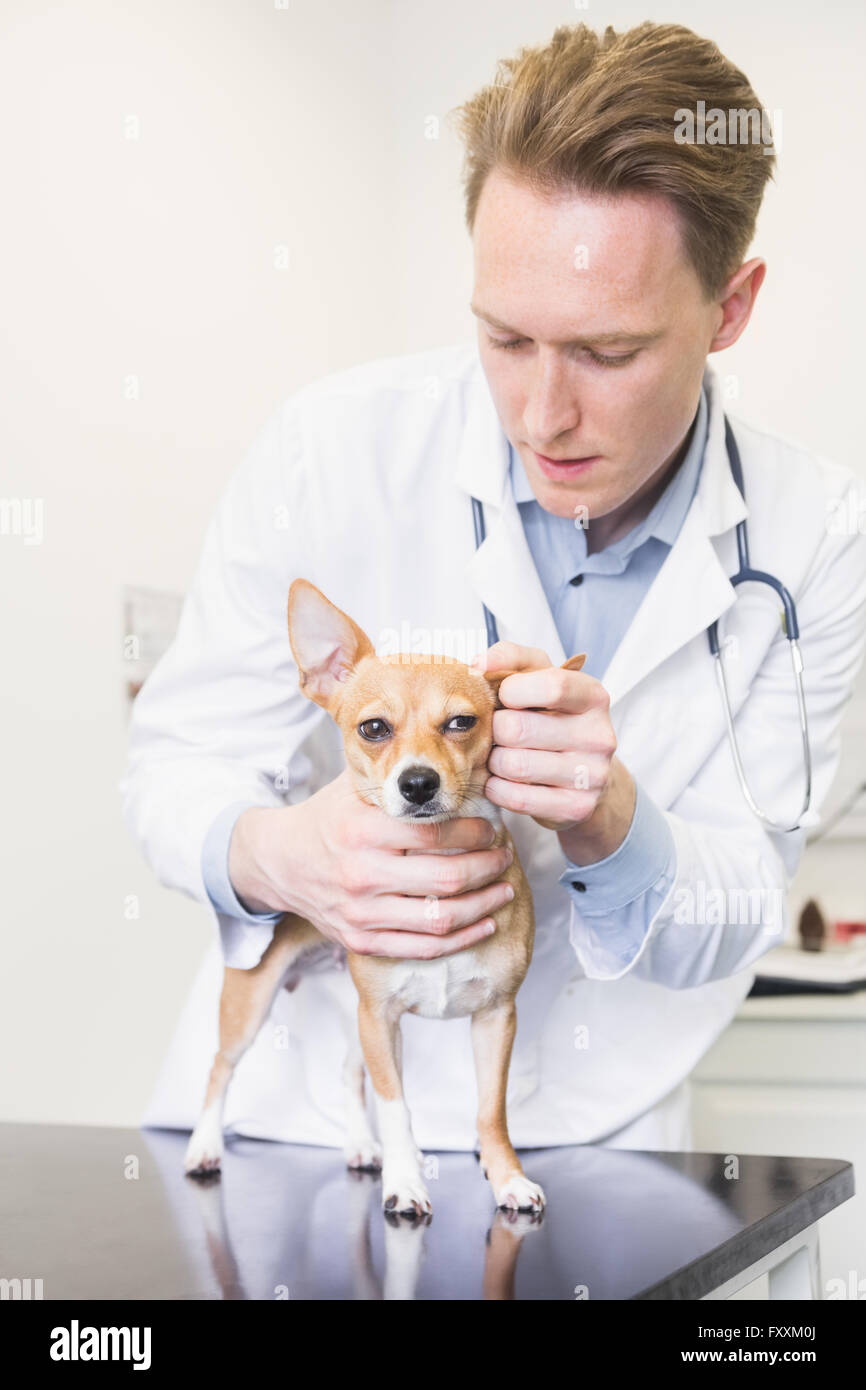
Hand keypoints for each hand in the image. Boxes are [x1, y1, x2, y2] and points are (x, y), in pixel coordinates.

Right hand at [228, 769, 515, 958]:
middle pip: (445, 879)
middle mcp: (360, 873)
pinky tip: (483, 923)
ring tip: (503, 888)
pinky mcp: (360, 941)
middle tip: (505, 856)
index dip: (474, 833)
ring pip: (440, 918)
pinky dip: (461, 938)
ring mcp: (360, 912)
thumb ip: (401, 780)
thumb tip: (464, 768)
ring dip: (483, 905)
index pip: (434, 834)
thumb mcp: (355, 787)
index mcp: (361, 829)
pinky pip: (422, 948)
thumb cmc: (328, 818)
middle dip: (487, 868)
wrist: (277, 861)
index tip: (493, 828)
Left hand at [471, 641, 635, 864]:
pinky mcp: (577, 806)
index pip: (551, 685)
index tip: (504, 696)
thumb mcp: (540, 678)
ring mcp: (592, 775)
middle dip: (496, 730)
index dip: (513, 690)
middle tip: (501, 733)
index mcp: (593, 697)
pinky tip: (504, 780)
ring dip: (494, 762)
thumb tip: (480, 662)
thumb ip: (511, 658)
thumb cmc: (552, 717)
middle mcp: (599, 735)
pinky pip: (516, 797)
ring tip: (503, 756)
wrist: (585, 775)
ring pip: (512, 765)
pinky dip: (498, 789)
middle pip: (518, 729)